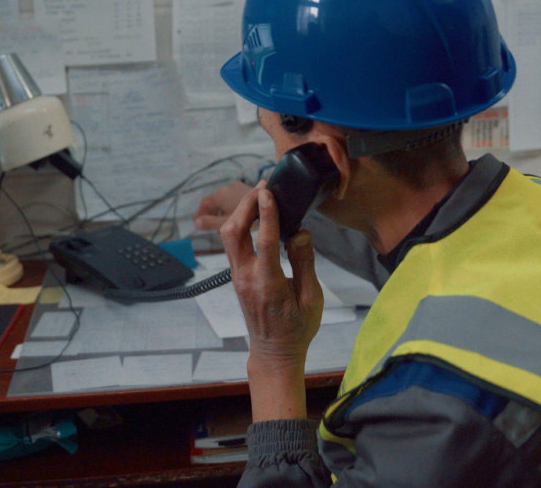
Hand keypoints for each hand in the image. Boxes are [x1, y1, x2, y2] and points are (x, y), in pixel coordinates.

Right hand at [193, 181, 251, 230]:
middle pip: (216, 201)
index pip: (205, 204)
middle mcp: (228, 188)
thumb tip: (196, 223)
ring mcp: (239, 187)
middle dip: (213, 212)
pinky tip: (240, 216)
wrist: (271, 203)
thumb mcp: (227, 222)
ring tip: (225, 222)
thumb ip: (210, 222)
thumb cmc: (249, 216)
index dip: (200, 213)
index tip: (199, 223)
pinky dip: (234, 207)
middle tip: (211, 225)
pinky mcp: (249, 189)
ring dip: (224, 209)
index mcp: (220, 195)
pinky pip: (236, 198)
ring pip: (227, 200)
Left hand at [220, 183, 323, 420]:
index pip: (264, 241)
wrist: (274, 353)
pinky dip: (241, 226)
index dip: (266, 214)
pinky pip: (232, 245)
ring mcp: (237, 277)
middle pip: (234, 232)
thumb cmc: (297, 328)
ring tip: (260, 198)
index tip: (268, 192)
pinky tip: (256, 217)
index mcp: (267, 284)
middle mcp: (246, 278)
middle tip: (263, 187)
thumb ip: (304, 262)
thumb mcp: (311, 298)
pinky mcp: (236, 277)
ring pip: (228, 237)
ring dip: (241, 214)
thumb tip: (300, 232)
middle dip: (246, 205)